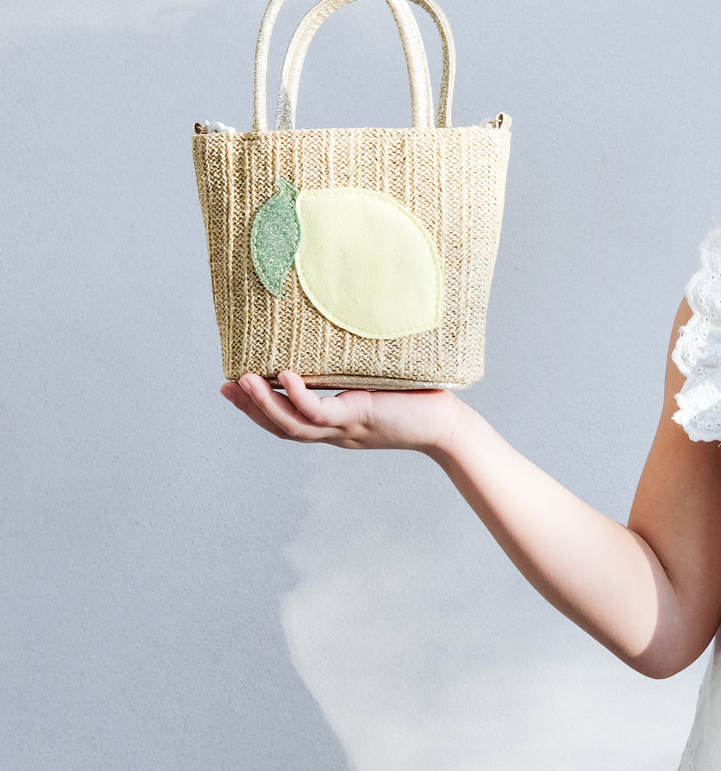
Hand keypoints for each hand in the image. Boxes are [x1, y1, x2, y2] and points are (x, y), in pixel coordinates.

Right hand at [221, 371, 463, 454]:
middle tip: (224, 387)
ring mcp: (345, 428)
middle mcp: (335, 431)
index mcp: (335, 424)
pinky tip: (285, 376)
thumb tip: (334, 339)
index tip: (232, 387)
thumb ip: (352, 372)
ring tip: (241, 382)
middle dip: (250, 408)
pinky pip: (320, 412)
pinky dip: (299, 396)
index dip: (258, 408)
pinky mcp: (360, 419)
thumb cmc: (417, 400)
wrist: (447, 425)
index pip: (288, 421)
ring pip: (293, 424)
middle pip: (281, 427)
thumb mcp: (376, 383)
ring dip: (264, 404)